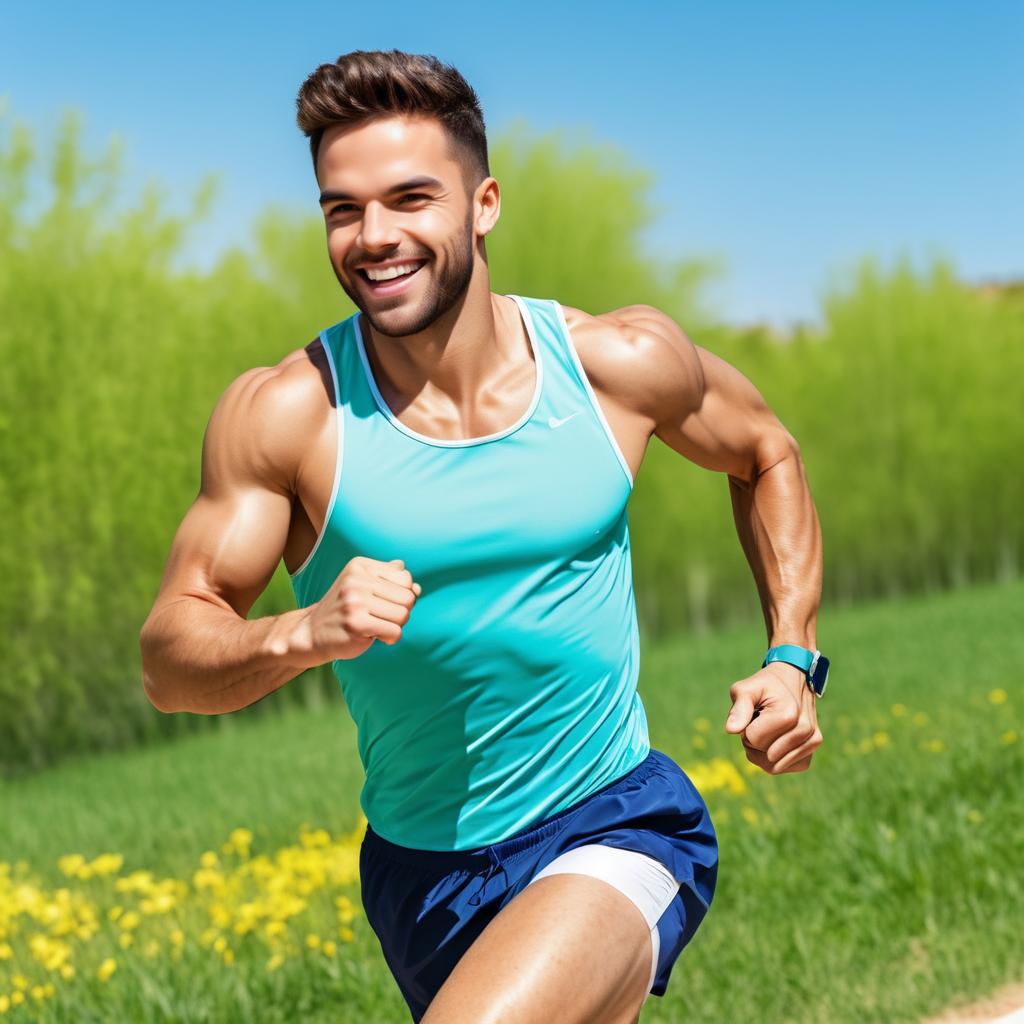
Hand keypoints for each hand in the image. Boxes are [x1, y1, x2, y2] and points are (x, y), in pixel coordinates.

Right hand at [304, 557, 421, 660]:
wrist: (313, 632)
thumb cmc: (347, 609)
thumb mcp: (364, 586)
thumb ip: (391, 580)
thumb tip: (416, 587)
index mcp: (360, 566)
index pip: (405, 577)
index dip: (402, 594)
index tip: (384, 602)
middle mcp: (356, 580)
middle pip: (408, 597)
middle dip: (401, 611)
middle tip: (381, 617)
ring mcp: (355, 601)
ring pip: (403, 615)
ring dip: (395, 626)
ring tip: (376, 625)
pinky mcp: (356, 623)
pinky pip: (395, 632)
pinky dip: (390, 638)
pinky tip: (373, 636)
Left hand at [724, 662, 822, 773]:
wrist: (793, 678)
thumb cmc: (765, 685)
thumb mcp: (746, 689)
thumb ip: (738, 708)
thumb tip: (731, 730)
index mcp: (787, 715)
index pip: (753, 740)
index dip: (746, 728)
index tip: (754, 714)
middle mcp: (805, 729)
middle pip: (765, 756)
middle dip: (754, 741)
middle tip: (761, 721)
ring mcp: (813, 740)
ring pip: (774, 767)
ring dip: (764, 752)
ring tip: (769, 729)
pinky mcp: (813, 747)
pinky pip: (786, 767)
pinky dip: (775, 759)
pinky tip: (777, 740)